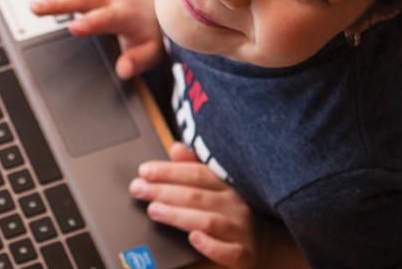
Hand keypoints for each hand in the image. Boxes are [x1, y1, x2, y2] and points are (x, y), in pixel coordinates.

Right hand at [27, 0, 161, 79]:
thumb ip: (137, 61)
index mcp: (125, 15)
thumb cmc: (148, 32)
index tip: (72, 28)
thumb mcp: (150, 51)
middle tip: (36, 8)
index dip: (91, 22)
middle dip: (59, 2)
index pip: (107, 18)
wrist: (153, 6)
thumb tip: (124, 71)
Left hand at [130, 143, 263, 268]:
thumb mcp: (216, 185)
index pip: (196, 174)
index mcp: (227, 184)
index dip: (169, 171)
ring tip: (154, 210)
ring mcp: (241, 229)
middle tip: (138, 189)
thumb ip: (194, 167)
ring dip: (178, 215)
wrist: (262, 241)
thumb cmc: (230, 209)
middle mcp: (235, 204)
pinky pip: (229, 251)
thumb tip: (176, 148)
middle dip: (164, 191)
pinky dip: (211, 245)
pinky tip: (193, 239)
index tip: (145, 171)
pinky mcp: (244, 254)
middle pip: (197, 196)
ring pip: (208, 221)